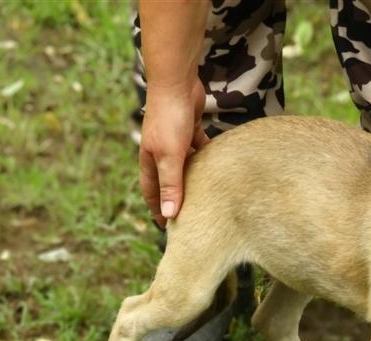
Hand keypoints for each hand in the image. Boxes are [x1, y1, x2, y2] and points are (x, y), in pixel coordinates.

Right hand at [139, 77, 208, 226]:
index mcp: (151, 160)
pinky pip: (199, 149)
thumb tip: (169, 213)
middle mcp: (161, 152)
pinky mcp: (190, 128)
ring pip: (185, 166)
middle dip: (176, 198)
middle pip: (169, 181)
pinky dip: (206, 158)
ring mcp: (175, 140)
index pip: (152, 191)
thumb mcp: (170, 156)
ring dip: (194, 180)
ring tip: (207, 196)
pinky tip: (219, 167)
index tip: (168, 228)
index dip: (159, 209)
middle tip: (190, 216)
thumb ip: (170, 184)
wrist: (176, 81)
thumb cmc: (169, 118)